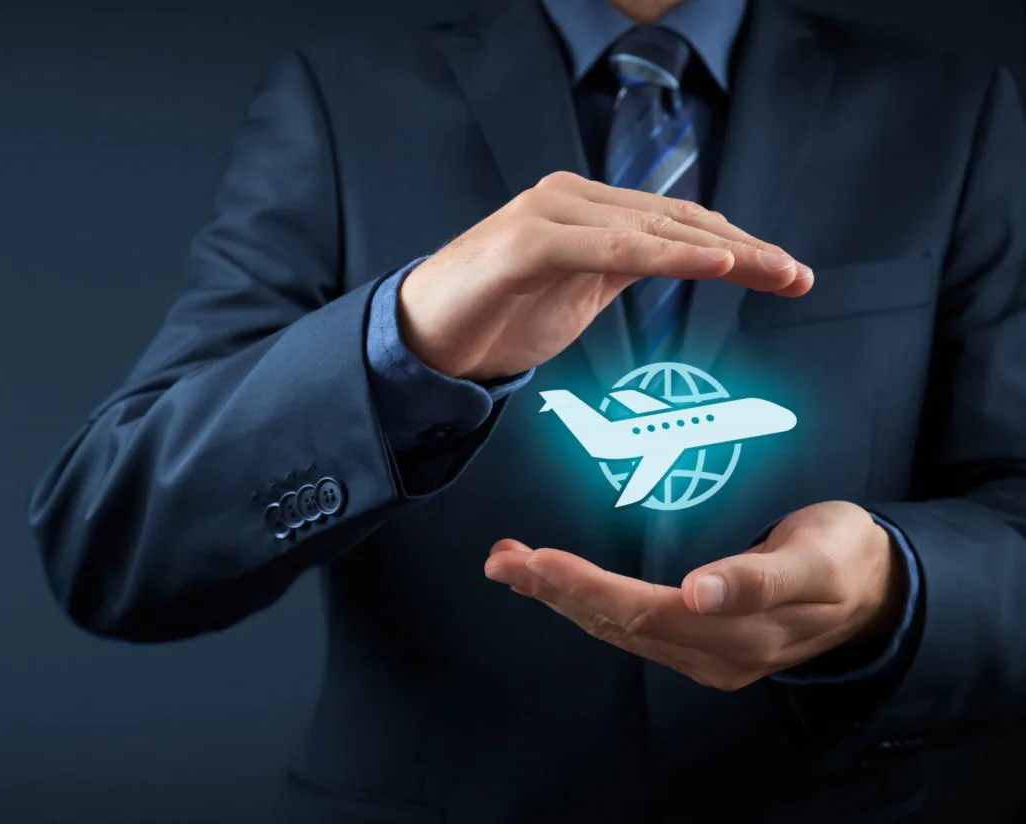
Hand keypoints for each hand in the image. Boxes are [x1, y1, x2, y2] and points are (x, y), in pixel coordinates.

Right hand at [399, 171, 813, 381]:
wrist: (426, 340)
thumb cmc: (499, 316)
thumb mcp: (579, 292)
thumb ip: (623, 268)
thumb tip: (679, 260)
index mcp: (588, 210)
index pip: (676, 222)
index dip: (736, 245)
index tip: (785, 274)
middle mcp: (573, 199)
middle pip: (676, 219)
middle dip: (744, 249)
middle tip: (797, 276)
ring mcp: (551, 213)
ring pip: (651, 228)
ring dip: (720, 249)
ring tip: (773, 270)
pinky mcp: (530, 240)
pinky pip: (611, 246)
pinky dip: (665, 254)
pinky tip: (712, 262)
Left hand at [483, 502, 905, 690]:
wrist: (875, 592)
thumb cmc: (845, 557)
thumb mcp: (817, 557)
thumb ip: (762, 576)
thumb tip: (702, 590)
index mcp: (739, 632)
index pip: (643, 612)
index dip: (585, 588)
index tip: (535, 561)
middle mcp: (713, 654)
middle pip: (617, 625)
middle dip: (554, 592)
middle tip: (501, 559)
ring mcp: (705, 655)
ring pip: (618, 630)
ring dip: (561, 600)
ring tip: (512, 566)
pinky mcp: (701, 646)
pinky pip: (632, 630)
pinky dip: (588, 604)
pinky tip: (560, 587)